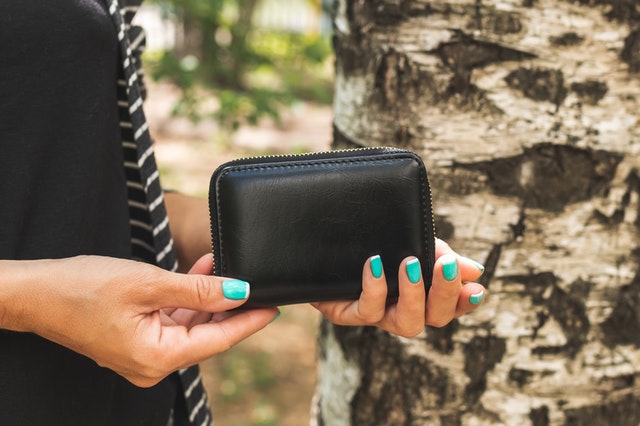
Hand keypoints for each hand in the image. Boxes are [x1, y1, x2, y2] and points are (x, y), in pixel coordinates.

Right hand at [2, 254, 277, 386]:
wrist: (35, 292)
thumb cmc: (82, 288)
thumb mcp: (148, 283)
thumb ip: (197, 290)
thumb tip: (239, 291)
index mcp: (157, 358)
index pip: (219, 341)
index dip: (250, 320)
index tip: (276, 304)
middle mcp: (153, 363)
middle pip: (207, 333)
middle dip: (231, 304)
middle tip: (257, 281)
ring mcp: (144, 351)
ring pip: (192, 323)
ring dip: (208, 295)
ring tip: (224, 264)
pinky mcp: (137, 337)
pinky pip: (173, 318)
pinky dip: (187, 296)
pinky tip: (201, 270)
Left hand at [311, 238, 485, 336]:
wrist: (321, 242)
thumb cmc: (371, 241)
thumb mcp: (408, 241)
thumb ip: (437, 254)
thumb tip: (473, 270)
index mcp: (421, 294)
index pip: (452, 306)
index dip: (466, 301)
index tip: (476, 287)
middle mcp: (402, 310)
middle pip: (436, 318)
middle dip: (446, 293)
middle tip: (447, 265)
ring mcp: (377, 315)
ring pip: (407, 324)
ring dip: (414, 294)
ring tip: (410, 263)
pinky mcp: (348, 314)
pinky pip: (367, 311)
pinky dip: (374, 287)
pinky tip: (374, 263)